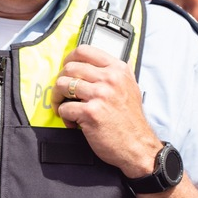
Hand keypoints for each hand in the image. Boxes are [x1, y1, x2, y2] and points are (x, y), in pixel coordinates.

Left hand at [55, 45, 161, 177]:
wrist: (138, 146)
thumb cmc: (130, 120)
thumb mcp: (129, 88)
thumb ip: (112, 74)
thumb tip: (87, 64)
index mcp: (118, 69)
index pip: (84, 50)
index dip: (68, 59)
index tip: (65, 69)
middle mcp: (110, 79)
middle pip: (69, 68)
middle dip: (60, 82)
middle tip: (63, 95)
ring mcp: (101, 95)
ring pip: (62, 86)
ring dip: (59, 99)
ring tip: (66, 109)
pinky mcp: (91, 112)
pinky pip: (64, 108)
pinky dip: (65, 117)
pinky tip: (74, 123)